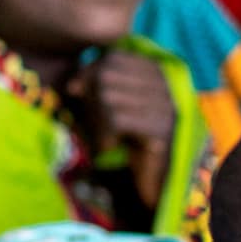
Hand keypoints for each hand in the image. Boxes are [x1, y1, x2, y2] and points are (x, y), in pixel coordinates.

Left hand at [73, 53, 176, 205]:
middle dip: (90, 98)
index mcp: (159, 74)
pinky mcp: (162, 131)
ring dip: (96, 121)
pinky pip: (117, 120)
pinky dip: (105, 136)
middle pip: (108, 74)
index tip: (76, 92)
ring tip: (104, 138)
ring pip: (108, 96)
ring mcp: (167, 107)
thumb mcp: (115, 110)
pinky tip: (111, 148)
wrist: (156, 185)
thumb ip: (100, 89)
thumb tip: (73, 85)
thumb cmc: (131, 145)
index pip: (114, 56)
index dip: (90, 71)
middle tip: (94, 123)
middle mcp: (167, 86)